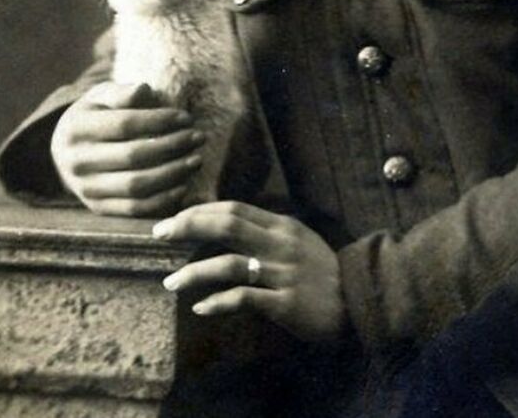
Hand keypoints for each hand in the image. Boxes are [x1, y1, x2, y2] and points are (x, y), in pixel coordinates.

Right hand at [50, 81, 204, 215]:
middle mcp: (76, 162)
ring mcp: (85, 189)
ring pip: (136, 186)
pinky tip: (184, 184)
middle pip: (133, 156)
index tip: (186, 117)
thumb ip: (122, 93)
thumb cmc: (96, 115)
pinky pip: (135, 209)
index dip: (159, 121)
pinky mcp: (98, 208)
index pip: (125, 125)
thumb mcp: (102, 96)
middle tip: (199, 137)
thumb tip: (143, 89)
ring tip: (196, 159)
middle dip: (173, 146)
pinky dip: (163, 199)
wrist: (66, 149)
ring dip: (173, 174)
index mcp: (76, 129)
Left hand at [153, 201, 347, 345]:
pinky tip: (201, 308)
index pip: (234, 208)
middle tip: (159, 235)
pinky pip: (244, 298)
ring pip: (230, 263)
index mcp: (282, 225)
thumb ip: (266, 231)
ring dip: (194, 272)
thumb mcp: (298, 241)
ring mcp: (283, 273)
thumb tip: (225, 225)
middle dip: (188, 227)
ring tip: (171, 283)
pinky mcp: (285, 303)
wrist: (358, 301)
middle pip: (227, 226)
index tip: (172, 219)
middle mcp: (281, 244)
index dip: (199, 211)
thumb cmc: (322, 271)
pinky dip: (218, 302)